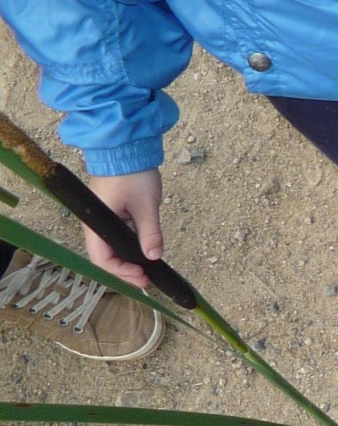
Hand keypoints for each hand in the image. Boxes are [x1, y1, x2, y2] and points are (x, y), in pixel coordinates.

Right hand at [83, 170, 163, 287]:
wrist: (126, 146)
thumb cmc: (132, 173)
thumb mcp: (146, 205)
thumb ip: (150, 232)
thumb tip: (154, 256)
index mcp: (97, 222)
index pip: (101, 257)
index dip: (120, 271)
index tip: (141, 277)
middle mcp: (96, 222)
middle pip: (106, 254)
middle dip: (125, 269)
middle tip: (146, 278)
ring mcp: (104, 216)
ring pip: (114, 245)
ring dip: (129, 257)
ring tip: (148, 268)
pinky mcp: (113, 210)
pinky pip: (119, 233)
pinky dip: (131, 244)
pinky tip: (146, 249)